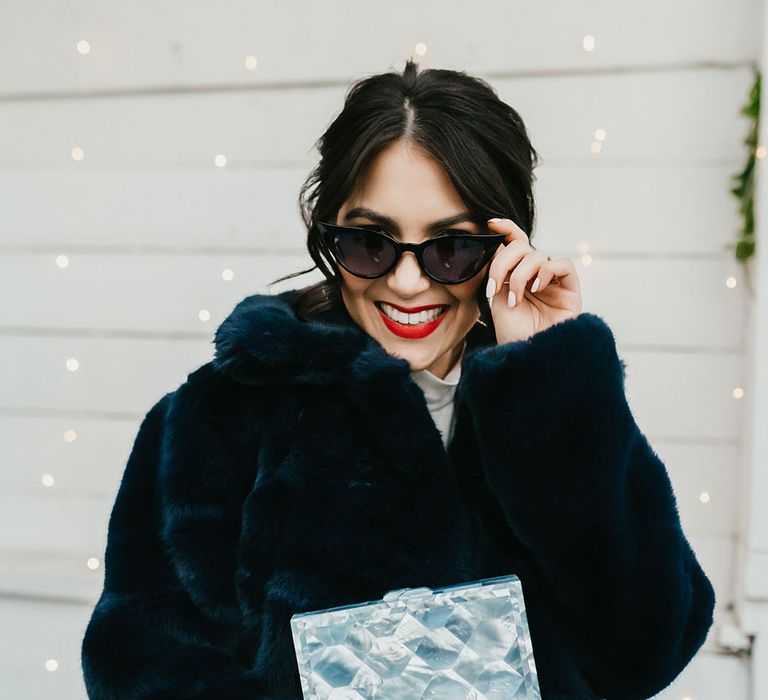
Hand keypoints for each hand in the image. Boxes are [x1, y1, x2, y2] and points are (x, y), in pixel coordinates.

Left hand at [485, 217, 582, 343]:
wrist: (527, 358)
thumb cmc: (512, 334)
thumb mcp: (497, 298)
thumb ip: (500, 271)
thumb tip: (499, 244)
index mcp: (517, 275)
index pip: (515, 243)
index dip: (506, 229)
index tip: (490, 223)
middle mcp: (536, 276)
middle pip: (522, 247)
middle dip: (504, 263)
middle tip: (495, 288)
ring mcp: (554, 283)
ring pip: (538, 256)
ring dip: (521, 275)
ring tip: (516, 300)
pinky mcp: (571, 291)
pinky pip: (563, 265)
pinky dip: (546, 271)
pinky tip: (536, 288)